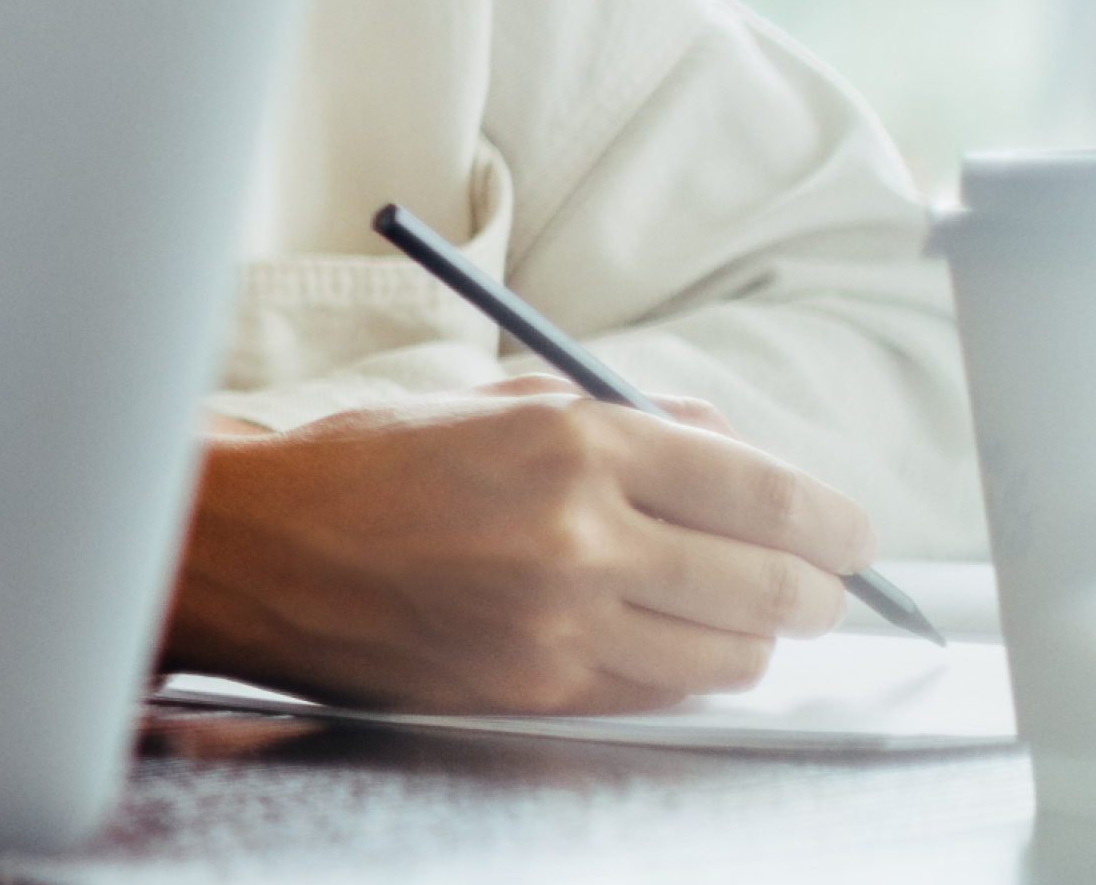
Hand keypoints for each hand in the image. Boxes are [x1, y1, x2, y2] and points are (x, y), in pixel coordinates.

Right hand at [165, 379, 873, 713]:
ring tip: (736, 613)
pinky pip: (660, 693)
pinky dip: (681, 669)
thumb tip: (735, 455)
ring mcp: (556, 625)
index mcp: (572, 441)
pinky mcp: (531, 689)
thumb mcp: (495, 402)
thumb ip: (627, 420)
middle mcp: (577, 536)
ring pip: (731, 655)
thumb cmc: (362, 467)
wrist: (247, 551)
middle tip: (817, 582)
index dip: (832, 519)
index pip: (764, 491)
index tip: (848, 531)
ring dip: (753, 636)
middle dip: (816, 588)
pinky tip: (658, 637)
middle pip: (772, 586)